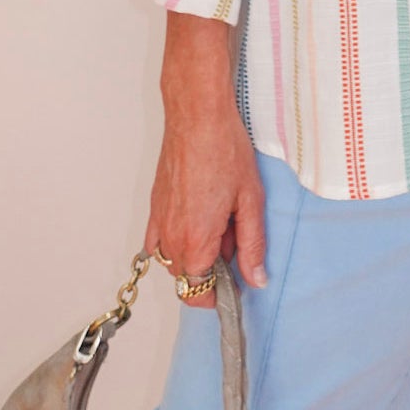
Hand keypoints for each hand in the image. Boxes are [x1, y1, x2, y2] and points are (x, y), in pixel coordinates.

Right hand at [144, 15, 266, 306]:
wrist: (197, 115)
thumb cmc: (224, 150)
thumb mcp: (250, 201)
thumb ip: (252, 246)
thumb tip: (255, 279)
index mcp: (195, 242)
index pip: (198, 293)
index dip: (220, 294)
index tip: (236, 283)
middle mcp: (170, 238)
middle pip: (185, 279)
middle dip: (210, 271)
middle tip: (233, 239)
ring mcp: (157, 222)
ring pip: (172, 260)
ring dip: (193, 255)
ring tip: (218, 222)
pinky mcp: (153, 206)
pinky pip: (157, 242)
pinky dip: (174, 241)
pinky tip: (195, 219)